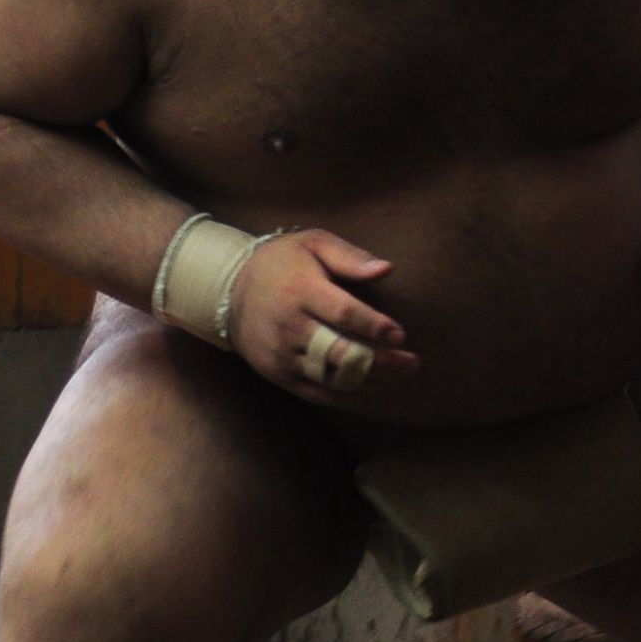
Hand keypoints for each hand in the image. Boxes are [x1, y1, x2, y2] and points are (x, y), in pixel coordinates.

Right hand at [226, 230, 419, 402]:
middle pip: (340, 351)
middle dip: (380, 361)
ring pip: (330, 377)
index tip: (400, 335)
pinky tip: (372, 392)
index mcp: (300, 290)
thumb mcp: (312, 243)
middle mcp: (289, 326)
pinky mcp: (279, 375)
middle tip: (411, 364)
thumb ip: (349, 257)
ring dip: (368, 382)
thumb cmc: (282, 263)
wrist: (229, 291)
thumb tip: (386, 269)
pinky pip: (317, 394)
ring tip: (398, 377)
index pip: (343, 314)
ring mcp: (282, 354)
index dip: (374, 327)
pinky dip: (347, 397)